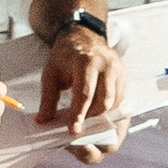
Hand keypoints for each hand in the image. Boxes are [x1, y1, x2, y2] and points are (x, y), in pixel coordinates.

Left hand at [38, 19, 126, 158]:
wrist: (84, 36)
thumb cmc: (66, 55)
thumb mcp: (51, 73)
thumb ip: (48, 98)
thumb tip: (43, 120)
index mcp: (86, 62)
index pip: (84, 94)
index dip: (78, 115)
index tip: (73, 130)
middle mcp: (107, 65)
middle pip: (103, 102)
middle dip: (90, 118)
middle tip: (76, 125)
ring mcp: (119, 70)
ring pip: (113, 103)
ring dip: (99, 114)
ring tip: (85, 116)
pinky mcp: (124, 75)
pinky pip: (119, 99)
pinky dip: (107, 108)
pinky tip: (95, 108)